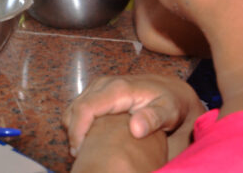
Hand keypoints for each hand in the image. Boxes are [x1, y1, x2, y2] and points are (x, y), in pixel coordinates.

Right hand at [63, 74, 205, 158]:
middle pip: (75, 109)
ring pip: (73, 108)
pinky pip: (79, 108)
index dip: (77, 131)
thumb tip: (135, 129)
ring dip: (74, 129)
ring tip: (86, 150)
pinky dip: (78, 124)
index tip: (79, 152)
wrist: (169, 89)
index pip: (85, 108)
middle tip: (82, 156)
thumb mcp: (168, 111)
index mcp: (117, 89)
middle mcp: (103, 84)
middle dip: (73, 134)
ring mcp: (98, 86)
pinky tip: (91, 139)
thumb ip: (153, 118)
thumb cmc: (169, 102)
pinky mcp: (97, 91)